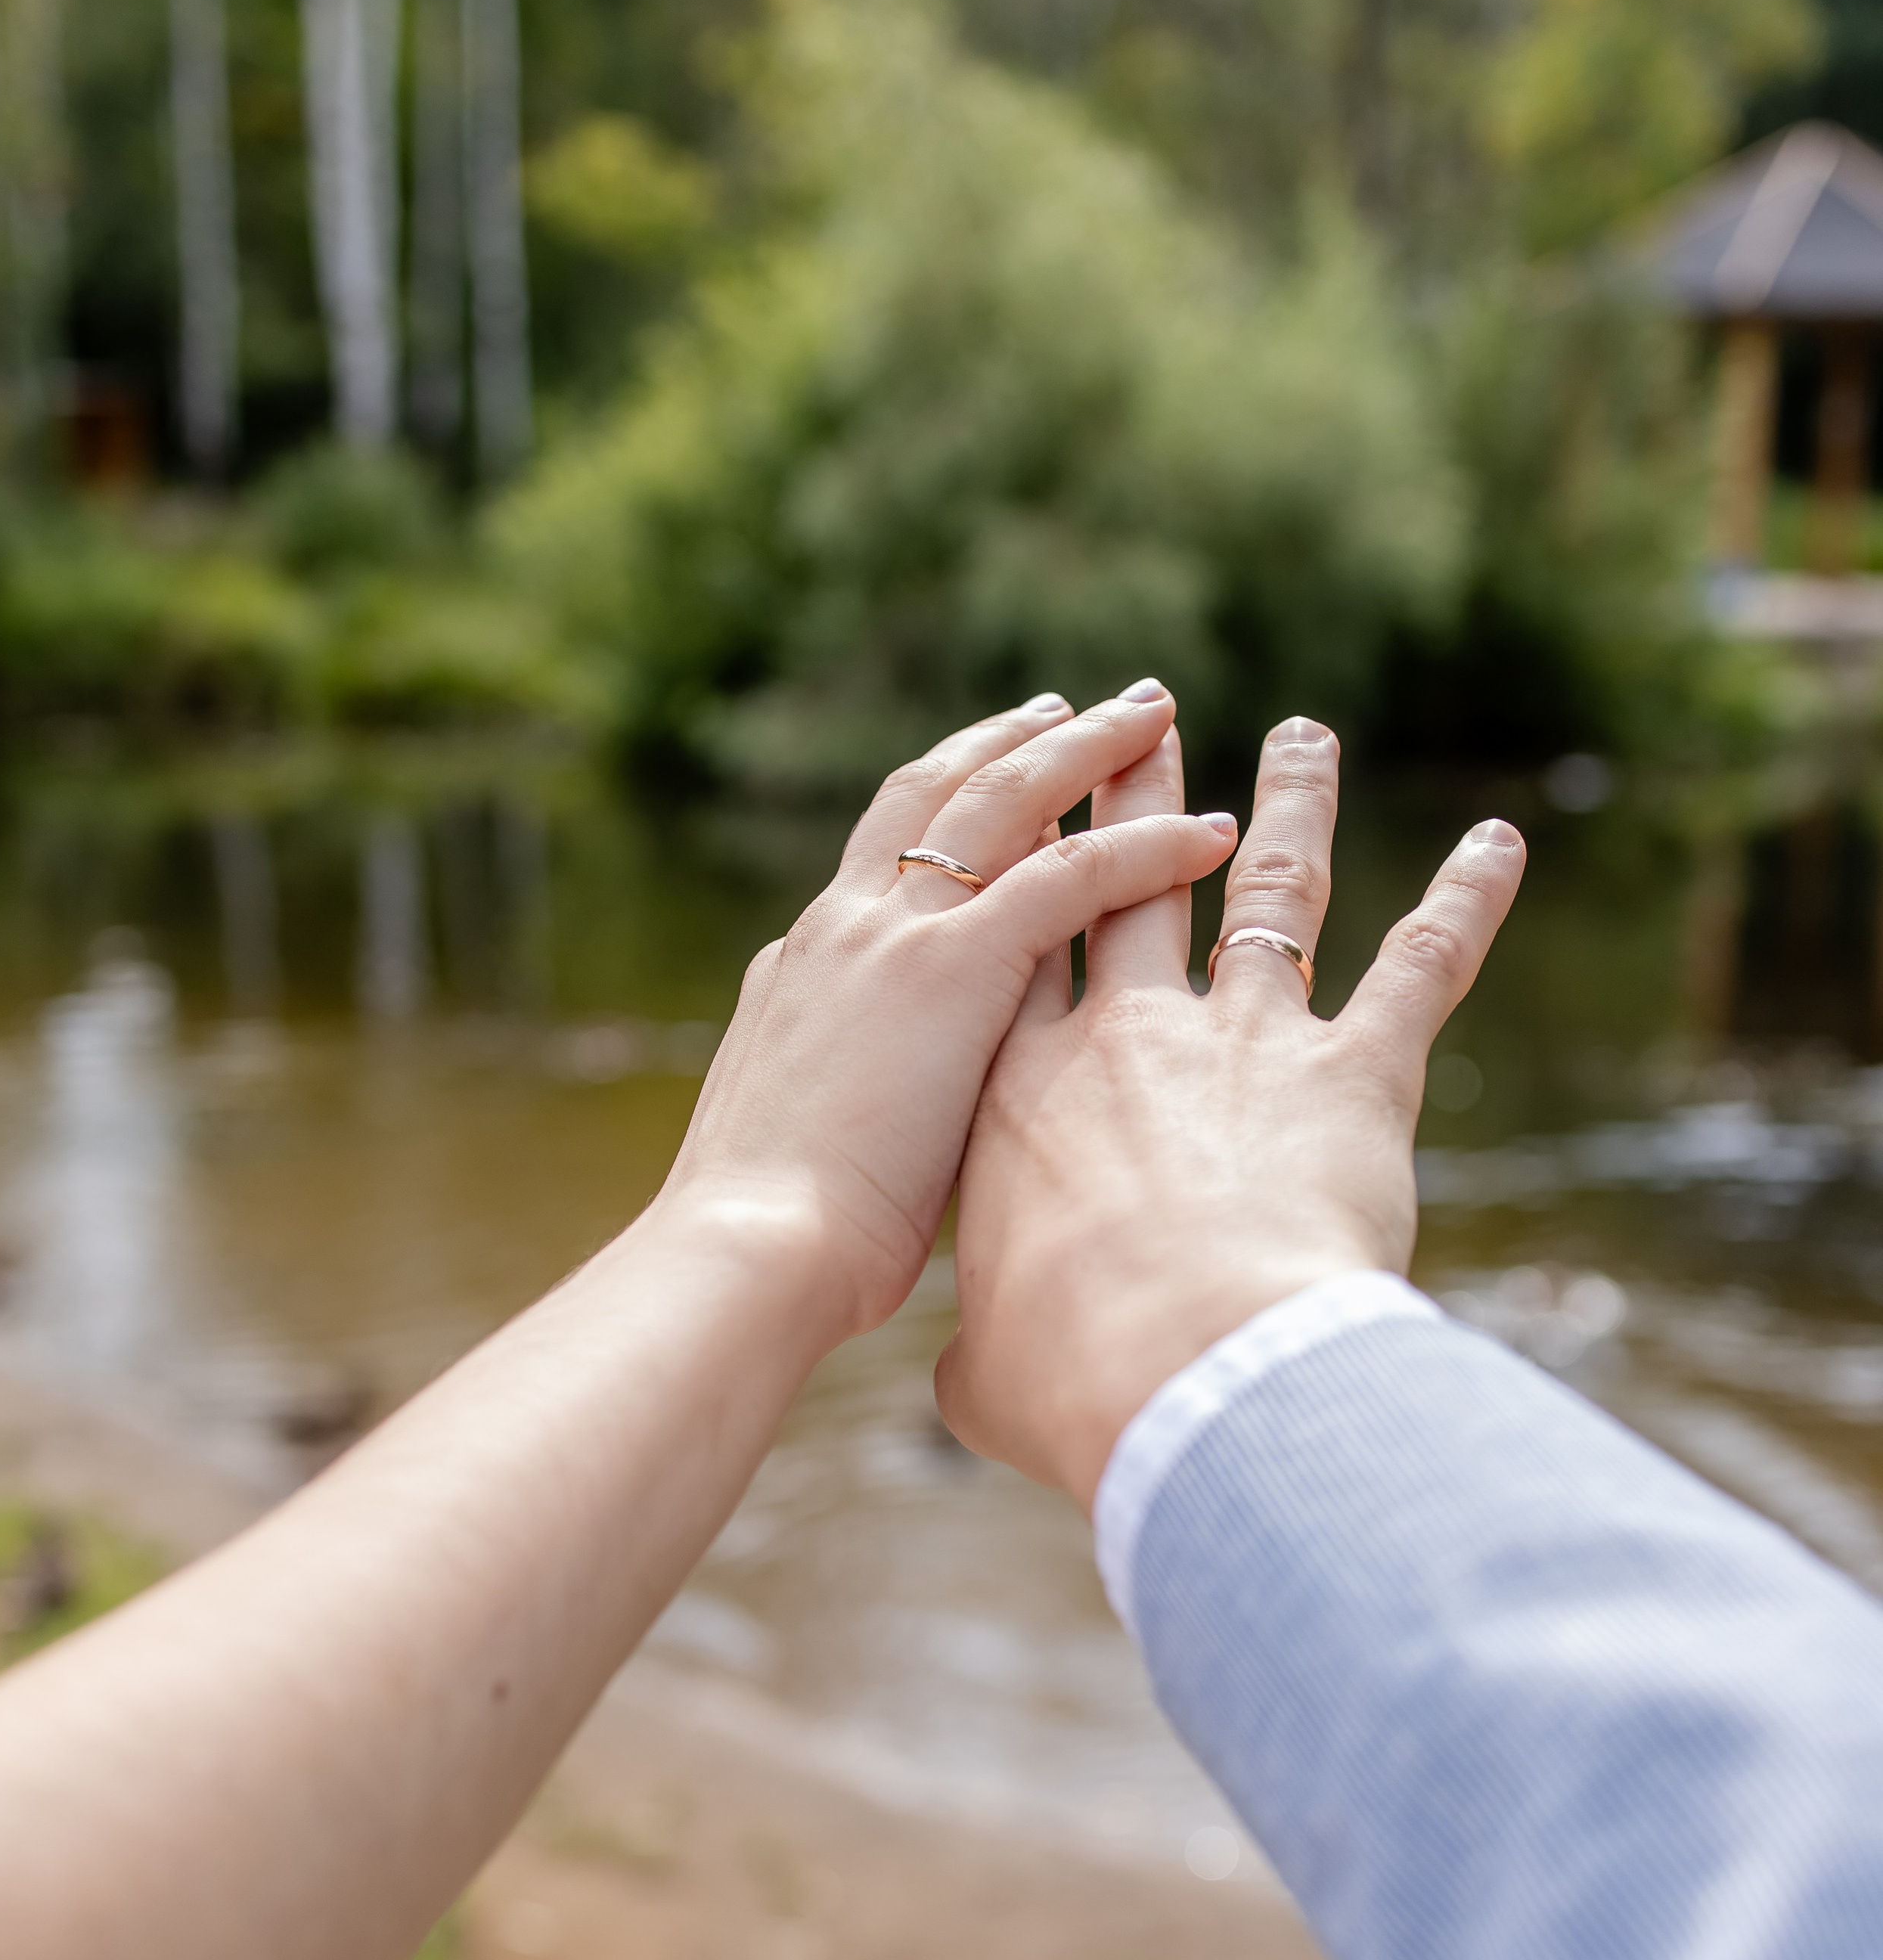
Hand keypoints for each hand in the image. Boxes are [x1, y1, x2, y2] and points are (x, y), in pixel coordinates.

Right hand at [661, 681, 1240, 1343]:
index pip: (882, 859)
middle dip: (1010, 742)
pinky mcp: (958, 965)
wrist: (747, 1255)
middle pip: (937, 794)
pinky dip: (1147, 844)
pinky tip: (1213, 830)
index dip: (944, 807)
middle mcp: (849, 927)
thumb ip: (842, 1120)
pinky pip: (1075, 874)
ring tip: (1150, 711)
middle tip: (1072, 704)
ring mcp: (900, 936)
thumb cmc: (775, 1251)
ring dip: (1085, 748)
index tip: (997, 779)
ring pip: (1007, 801)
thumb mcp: (801, 1158)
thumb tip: (866, 1154)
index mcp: (806, 969)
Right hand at [935, 715, 1524, 1503]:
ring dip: (1292, 804)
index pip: (1020, 954)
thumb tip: (962, 1380)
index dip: (1027, 876)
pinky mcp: (1355, 1069)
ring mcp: (1245, 1039)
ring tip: (1304, 736)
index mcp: (1017, 1095)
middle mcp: (1126, 1037)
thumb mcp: (983, 1377)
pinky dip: (1468, 899)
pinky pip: (1424, 962)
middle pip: (1126, 882)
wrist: (1182, 1363)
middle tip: (1144, 720)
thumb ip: (971, 1356)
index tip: (1031, 813)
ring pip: (1270, 891)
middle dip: (1136, 793)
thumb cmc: (1069, 1379)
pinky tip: (1501, 844)